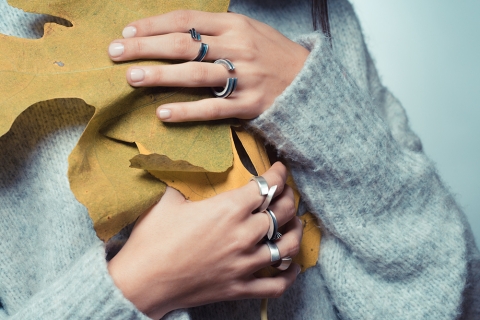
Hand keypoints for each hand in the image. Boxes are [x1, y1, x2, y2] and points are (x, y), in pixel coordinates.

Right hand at [107, 162, 301, 318]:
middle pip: (282, 212)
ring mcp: (244, 263)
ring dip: (295, 232)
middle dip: (289, 198)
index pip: (266, 185)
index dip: (278, 174)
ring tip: (295, 224)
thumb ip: (185, 179)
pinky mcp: (240, 287)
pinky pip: (276, 284)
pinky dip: (288, 275)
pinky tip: (292, 267)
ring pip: (287, 246)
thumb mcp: (167, 201)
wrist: (141, 282)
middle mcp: (243, 235)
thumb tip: (187, 164)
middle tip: (286, 194)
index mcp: (228, 209)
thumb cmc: (152, 239)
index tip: (279, 169)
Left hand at [108, 10, 308, 121]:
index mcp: (236, 25)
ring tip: (131, 78)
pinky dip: (187, 111)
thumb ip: (217, 30)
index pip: (187, 19)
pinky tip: (164, 114)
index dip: (154, 24)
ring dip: (160, 76)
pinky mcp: (248, 105)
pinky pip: (213, 108)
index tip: (128, 31)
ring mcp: (244, 77)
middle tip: (115, 52)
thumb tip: (177, 31)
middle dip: (146, 47)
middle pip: (184, 44)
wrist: (309, 84)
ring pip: (195, 74)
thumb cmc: (273, 56)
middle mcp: (238, 47)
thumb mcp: (249, 31)